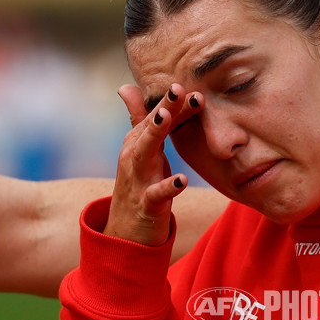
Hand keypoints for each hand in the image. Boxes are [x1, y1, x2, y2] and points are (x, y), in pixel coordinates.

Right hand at [104, 83, 202, 245]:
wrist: (126, 233)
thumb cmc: (139, 187)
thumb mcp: (141, 153)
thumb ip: (139, 120)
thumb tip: (125, 86)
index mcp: (137, 143)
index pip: (158, 117)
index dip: (175, 102)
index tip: (194, 85)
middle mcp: (134, 157)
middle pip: (149, 128)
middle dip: (164, 107)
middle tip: (179, 87)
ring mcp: (138, 181)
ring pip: (145, 153)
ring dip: (155, 133)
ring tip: (166, 117)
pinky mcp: (146, 205)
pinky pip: (156, 194)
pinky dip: (168, 187)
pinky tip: (182, 179)